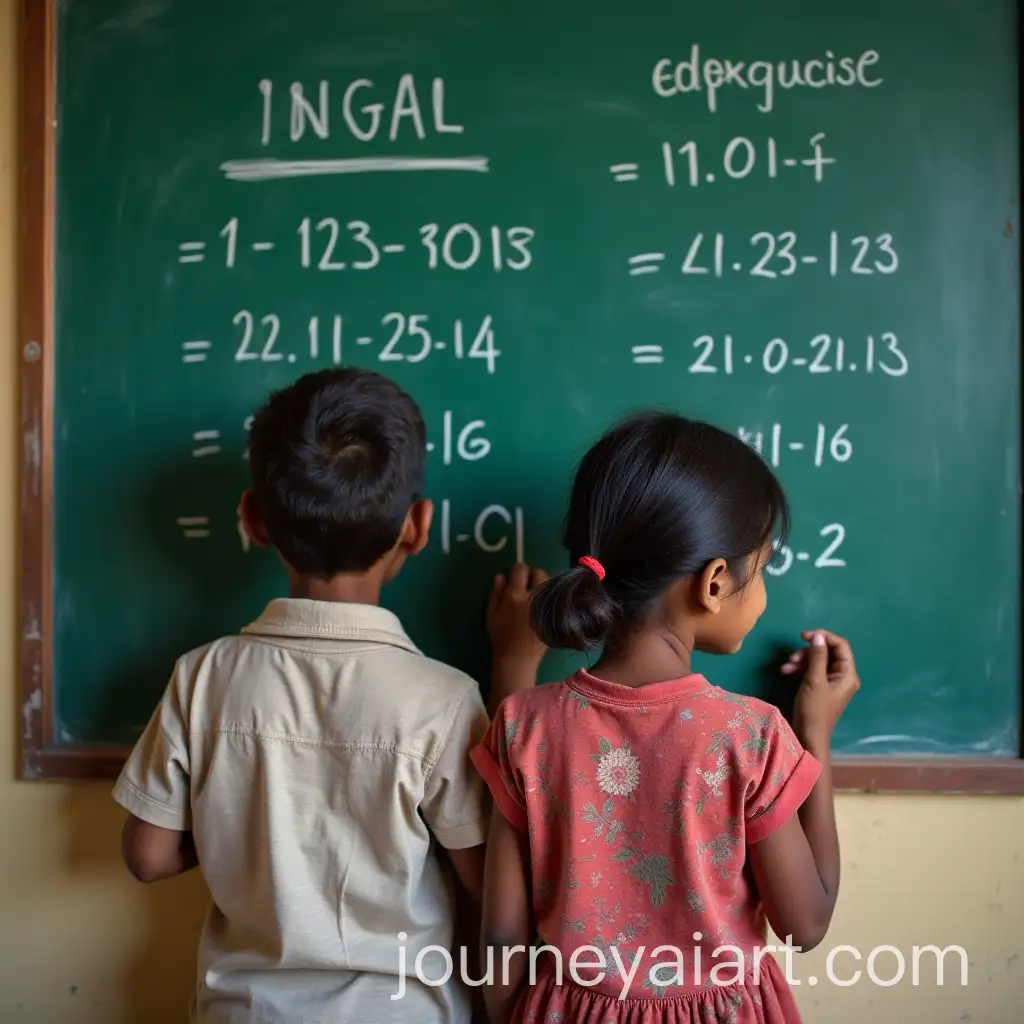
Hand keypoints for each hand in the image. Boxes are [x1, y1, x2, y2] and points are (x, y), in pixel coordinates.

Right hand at [487, 563, 548, 670]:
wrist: (518, 659)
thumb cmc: (501, 637)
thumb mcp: (491, 615)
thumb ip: (496, 594)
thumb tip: (500, 576)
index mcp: (515, 595)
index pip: (521, 569)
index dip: (518, 569)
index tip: (517, 574)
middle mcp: (533, 597)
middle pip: (539, 573)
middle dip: (533, 575)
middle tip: (528, 584)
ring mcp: (546, 606)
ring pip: (550, 583)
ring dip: (544, 584)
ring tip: (537, 594)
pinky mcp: (555, 614)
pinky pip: (556, 597)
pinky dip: (551, 596)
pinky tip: (545, 604)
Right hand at [785, 630, 859, 749]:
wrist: (808, 736)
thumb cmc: (814, 709)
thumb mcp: (814, 680)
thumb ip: (817, 657)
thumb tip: (818, 636)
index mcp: (847, 674)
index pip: (841, 646)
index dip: (823, 637)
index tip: (804, 636)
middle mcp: (843, 676)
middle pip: (828, 653)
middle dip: (808, 652)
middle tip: (792, 655)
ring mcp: (832, 683)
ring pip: (818, 661)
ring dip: (801, 660)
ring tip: (786, 666)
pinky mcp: (822, 688)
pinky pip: (812, 671)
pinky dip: (800, 669)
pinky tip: (786, 672)